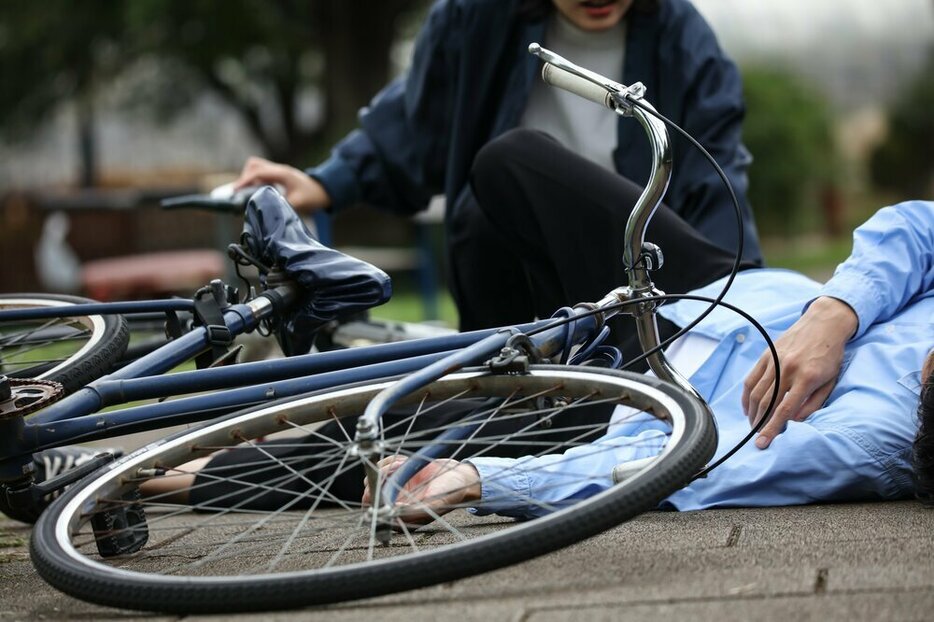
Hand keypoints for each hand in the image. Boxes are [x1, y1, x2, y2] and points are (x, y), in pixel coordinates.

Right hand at [233, 156, 330, 212]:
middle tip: (240, 194)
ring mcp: (278, 171)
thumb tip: (267, 211)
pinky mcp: (278, 176)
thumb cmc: (313, 196)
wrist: (324, 190)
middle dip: (244, 178)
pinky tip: (256, 193)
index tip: (235, 191)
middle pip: (254, 166)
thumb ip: (283, 206)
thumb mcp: (299, 203)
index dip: (244, 181)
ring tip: (246, 194)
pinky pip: (261, 174)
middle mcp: (278, 169)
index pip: (257, 172)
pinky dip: (255, 181)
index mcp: (282, 173)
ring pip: (256, 168)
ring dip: (249, 179)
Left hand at [361, 456, 480, 525]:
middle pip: (370, 494)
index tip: (380, 484)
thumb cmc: (451, 492)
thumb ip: (415, 511)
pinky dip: (390, 460)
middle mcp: (395, 505)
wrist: (459, 475)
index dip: (374, 498)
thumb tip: (392, 513)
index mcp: (402, 518)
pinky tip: (404, 461)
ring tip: (404, 464)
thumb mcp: (436, 503)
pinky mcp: (396, 475)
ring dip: (387, 467)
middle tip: (395, 467)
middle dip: (379, 478)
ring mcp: (395, 489)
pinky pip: (382, 466)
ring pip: (374, 478)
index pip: (376, 512)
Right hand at [742, 296, 857, 448]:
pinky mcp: (766, 356)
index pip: (783, 410)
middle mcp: (787, 370)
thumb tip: (793, 420)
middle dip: (759, 424)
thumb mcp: (830, 381)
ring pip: (756, 393)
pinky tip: (748, 408)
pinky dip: (746, 396)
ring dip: (752, 413)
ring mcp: (774, 361)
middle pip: (766, 403)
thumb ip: (812, 404)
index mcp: (806, 378)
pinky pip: (751, 380)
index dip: (771, 429)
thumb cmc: (830, 355)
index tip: (762, 443)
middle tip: (757, 437)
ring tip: (753, 425)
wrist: (824, 323)